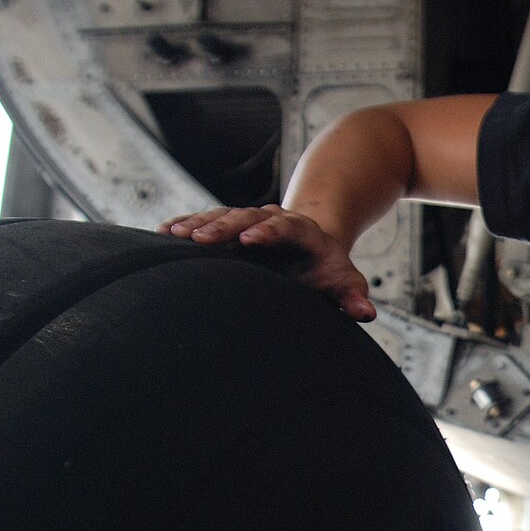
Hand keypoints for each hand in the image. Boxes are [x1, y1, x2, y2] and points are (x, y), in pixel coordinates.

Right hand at [158, 204, 377, 321]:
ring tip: (174, 236)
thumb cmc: (328, 271)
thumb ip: (352, 296)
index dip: (268, 231)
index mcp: (301, 231)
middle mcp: (271, 220)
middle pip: (246, 217)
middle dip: (223, 227)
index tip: (249, 240)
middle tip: (200, 240)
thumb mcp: (344, 281)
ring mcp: (248, 222)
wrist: (313, 247)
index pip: (285, 226)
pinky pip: (206, 222)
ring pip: (222, 217)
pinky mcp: (230, 228)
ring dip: (198, 225)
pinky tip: (163, 233)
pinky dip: (186, 226)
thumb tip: (365, 314)